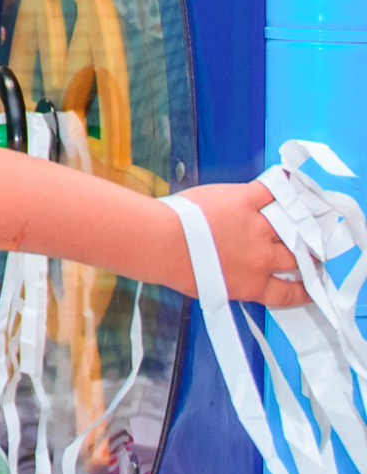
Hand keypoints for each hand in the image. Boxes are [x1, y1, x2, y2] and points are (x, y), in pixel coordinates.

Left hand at [171, 181, 307, 309]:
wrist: (161, 243)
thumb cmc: (173, 266)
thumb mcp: (210, 288)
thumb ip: (232, 283)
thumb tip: (237, 279)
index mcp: (251, 285)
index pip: (290, 293)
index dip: (305, 291)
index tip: (310, 286)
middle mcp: (260, 259)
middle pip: (299, 259)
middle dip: (309, 256)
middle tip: (312, 251)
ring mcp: (256, 228)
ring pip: (294, 225)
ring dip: (302, 222)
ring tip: (308, 218)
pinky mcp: (245, 201)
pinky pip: (272, 189)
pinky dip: (282, 183)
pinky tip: (289, 179)